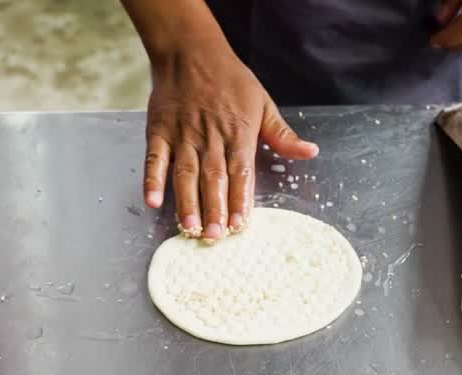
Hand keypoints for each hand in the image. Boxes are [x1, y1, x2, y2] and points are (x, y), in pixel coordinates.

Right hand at [142, 43, 318, 241]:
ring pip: (185, 174)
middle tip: (215, 236)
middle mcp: (210, 138)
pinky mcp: (159, 131)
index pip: (241, 172)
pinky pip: (155, 158)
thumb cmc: (230, 79)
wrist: (190, 50)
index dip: (240, 200)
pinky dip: (152, 179)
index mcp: (238, 133)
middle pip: (212, 178)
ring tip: (189, 228)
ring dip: (187, 203)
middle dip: (214, 209)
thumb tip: (310, 152)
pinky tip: (151, 200)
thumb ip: (283, 135)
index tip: (240, 224)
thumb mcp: (263, 103)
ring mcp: (182, 135)